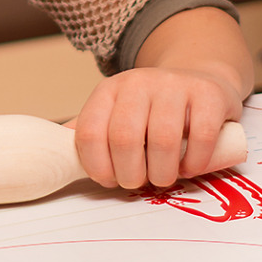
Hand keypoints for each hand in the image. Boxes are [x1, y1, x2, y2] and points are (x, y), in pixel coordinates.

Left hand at [71, 65, 245, 190]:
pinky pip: (200, 136)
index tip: (109, 180)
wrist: (199, 79)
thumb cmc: (152, 109)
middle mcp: (138, 82)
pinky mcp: (209, 94)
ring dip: (162, 172)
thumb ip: (91, 133)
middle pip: (124, 138)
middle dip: (130, 174)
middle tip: (138, 182)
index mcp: (109, 90)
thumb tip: (52, 157)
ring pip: (163, 139)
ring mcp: (175, 85)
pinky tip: (190, 167)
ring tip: (164, 177)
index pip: (89, 132)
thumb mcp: (116, 113)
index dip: (97, 166)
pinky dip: (194, 162)